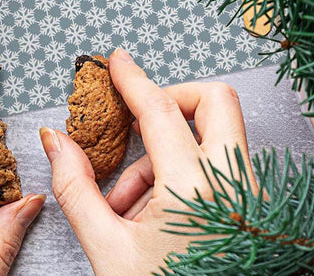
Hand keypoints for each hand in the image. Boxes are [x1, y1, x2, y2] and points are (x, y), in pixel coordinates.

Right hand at [40, 48, 256, 275]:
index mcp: (195, 191)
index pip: (159, 110)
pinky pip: (222, 165)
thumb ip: (76, 189)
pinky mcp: (259, 208)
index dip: (132, 78)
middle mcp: (235, 185)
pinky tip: (156, 216)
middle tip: (141, 117)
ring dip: (170, 151)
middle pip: (215, 100)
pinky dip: (186, 173)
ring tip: (130, 203)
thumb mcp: (108, 252)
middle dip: (173, 98)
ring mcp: (254, 196)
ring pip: (218, 134)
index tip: (117, 60)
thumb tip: (54, 141)